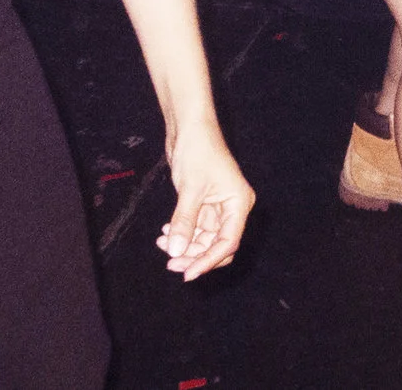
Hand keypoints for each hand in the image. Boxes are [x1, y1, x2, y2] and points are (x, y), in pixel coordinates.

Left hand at [154, 126, 253, 279]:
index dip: (208, 261)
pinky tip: (166, 232)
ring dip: (184, 245)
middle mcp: (231, 208)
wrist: (189, 127)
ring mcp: (217, 206)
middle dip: (195, 256)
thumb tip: (176, 252)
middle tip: (171, 262)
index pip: (227, 242)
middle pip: (217, 245)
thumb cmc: (198, 150)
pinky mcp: (203, 203)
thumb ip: (185, 222)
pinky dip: (181, 233)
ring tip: (162, 243)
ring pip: (204, 238)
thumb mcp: (190, 189)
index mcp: (239, 204)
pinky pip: (194, 227)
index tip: (187, 274)